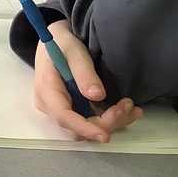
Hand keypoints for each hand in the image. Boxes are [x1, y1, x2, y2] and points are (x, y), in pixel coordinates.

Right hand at [34, 21, 142, 141]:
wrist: (56, 40)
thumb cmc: (62, 43)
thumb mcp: (74, 52)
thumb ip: (84, 73)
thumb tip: (98, 97)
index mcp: (46, 89)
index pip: (63, 116)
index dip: (85, 128)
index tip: (105, 136)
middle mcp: (48, 105)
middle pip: (75, 128)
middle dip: (104, 124)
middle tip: (128, 107)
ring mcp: (57, 110)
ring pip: (83, 130)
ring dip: (109, 123)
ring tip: (131, 108)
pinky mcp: (68, 110)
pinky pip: (87, 123)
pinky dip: (108, 120)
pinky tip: (124, 111)